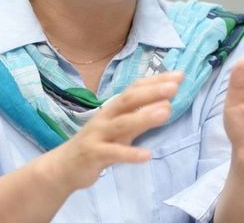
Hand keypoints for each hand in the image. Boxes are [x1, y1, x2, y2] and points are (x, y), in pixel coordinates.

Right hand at [43, 71, 183, 191]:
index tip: (179, 76)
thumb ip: (140, 117)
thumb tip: (167, 104)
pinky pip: (113, 153)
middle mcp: (105, 117)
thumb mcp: (120, 128)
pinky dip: (130, 153)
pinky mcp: (93, 154)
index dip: (155, 82)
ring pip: (122, 123)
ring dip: (144, 117)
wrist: (64, 166)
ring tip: (166, 111)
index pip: (135, 89)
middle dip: (151, 92)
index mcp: (113, 108)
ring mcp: (98, 135)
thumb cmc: (98, 143)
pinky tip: (147, 155)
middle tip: (174, 87)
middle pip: (128, 100)